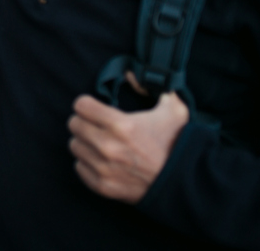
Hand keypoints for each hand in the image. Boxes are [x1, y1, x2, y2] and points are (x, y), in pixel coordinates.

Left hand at [68, 91, 189, 203]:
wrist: (185, 183)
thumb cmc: (177, 144)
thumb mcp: (174, 109)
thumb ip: (155, 85)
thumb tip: (131, 74)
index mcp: (120, 125)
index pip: (80, 105)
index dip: (87, 104)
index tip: (94, 108)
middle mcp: (107, 146)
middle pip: (74, 125)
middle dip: (84, 122)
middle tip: (96, 125)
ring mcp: (103, 168)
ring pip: (75, 146)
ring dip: (85, 142)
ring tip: (99, 142)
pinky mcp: (103, 186)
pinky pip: (79, 168)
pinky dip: (87, 163)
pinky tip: (101, 160)